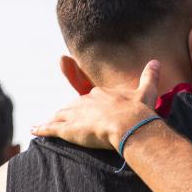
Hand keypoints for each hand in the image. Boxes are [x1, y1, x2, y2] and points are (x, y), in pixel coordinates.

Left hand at [32, 60, 160, 150]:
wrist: (130, 124)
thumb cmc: (138, 110)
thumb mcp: (146, 91)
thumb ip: (149, 76)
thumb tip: (156, 61)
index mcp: (100, 93)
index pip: (89, 97)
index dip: (88, 104)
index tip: (87, 108)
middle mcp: (85, 101)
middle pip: (73, 107)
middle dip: (70, 113)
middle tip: (68, 122)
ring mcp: (75, 114)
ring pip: (60, 116)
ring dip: (54, 120)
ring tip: (47, 125)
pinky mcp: (68, 129)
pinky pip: (50, 128)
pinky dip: (42, 129)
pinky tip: (35, 130)